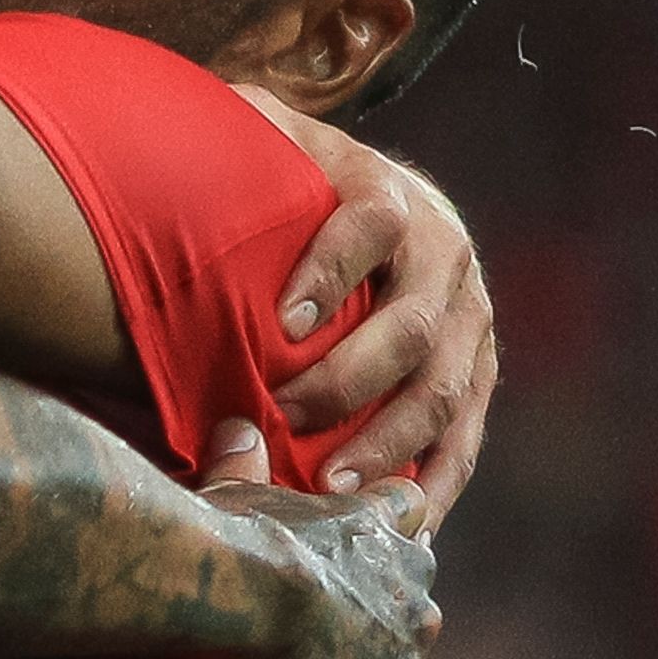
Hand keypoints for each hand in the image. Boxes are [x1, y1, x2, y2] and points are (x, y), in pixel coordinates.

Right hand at [196, 419, 437, 658]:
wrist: (254, 578)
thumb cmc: (240, 526)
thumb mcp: (240, 485)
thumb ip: (243, 460)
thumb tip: (237, 425)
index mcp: (381, 527)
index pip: (408, 522)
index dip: (393, 529)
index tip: (385, 535)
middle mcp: (410, 591)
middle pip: (415, 608)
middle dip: (385, 624)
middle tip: (336, 650)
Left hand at [236, 86, 497, 529]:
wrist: (377, 195)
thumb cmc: (296, 176)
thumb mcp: (267, 135)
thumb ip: (239, 134)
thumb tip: (177, 142)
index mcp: (394, 194)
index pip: (372, 224)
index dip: (331, 270)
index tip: (281, 321)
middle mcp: (448, 256)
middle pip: (415, 327)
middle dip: (350, 381)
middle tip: (285, 417)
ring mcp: (472, 321)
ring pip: (447, 393)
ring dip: (390, 445)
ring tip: (332, 487)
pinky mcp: (480, 374)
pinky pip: (466, 439)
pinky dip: (433, 483)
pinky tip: (397, 523)